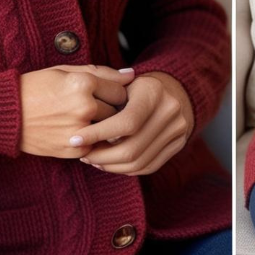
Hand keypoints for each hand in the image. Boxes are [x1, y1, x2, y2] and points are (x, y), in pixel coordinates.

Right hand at [19, 65, 134, 158]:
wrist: (6, 114)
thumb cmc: (35, 87)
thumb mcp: (65, 71)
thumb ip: (100, 72)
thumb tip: (131, 75)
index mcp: (83, 83)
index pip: (121, 90)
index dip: (115, 92)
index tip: (106, 94)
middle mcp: (83, 106)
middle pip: (118, 111)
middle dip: (111, 109)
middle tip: (95, 107)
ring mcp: (79, 130)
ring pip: (110, 130)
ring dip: (103, 126)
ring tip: (85, 119)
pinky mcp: (73, 149)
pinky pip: (96, 145)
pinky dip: (91, 139)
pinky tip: (75, 130)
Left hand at [69, 72, 193, 175]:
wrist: (170, 90)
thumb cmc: (134, 87)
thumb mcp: (119, 84)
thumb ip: (102, 98)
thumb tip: (80, 124)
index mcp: (153, 91)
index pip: (126, 123)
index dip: (98, 134)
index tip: (75, 139)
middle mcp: (170, 110)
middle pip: (132, 148)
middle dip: (102, 156)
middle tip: (82, 154)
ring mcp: (178, 129)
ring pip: (139, 162)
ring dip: (111, 166)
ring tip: (93, 159)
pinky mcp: (179, 145)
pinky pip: (149, 166)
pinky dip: (126, 169)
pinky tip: (109, 163)